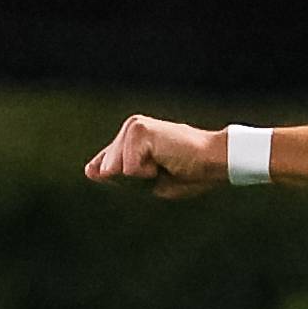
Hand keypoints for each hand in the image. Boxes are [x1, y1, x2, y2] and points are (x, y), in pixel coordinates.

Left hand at [84, 116, 225, 198]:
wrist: (216, 162)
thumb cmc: (191, 174)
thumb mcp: (150, 182)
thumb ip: (119, 178)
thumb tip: (91, 171)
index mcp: (131, 138)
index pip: (105, 166)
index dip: (120, 181)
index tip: (153, 175)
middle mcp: (129, 128)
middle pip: (108, 172)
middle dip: (134, 182)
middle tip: (164, 170)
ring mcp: (132, 127)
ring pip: (115, 171)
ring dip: (141, 177)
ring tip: (166, 165)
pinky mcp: (138, 131)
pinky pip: (128, 169)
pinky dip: (147, 174)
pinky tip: (166, 161)